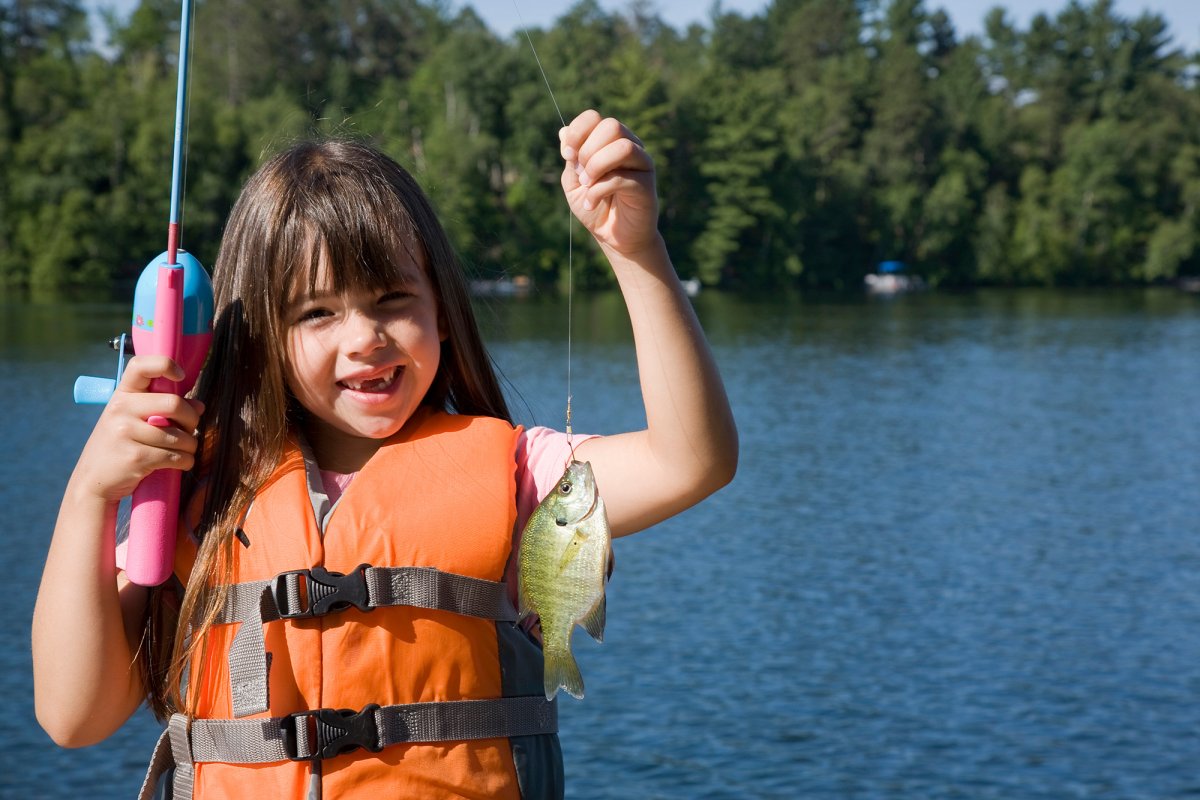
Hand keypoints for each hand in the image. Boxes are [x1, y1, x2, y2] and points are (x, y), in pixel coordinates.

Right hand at [72, 356, 203, 502]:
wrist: (92, 481)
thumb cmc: (120, 447)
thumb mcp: (132, 421)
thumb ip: (163, 409)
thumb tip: (199, 405)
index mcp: (122, 395)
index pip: (141, 366)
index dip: (165, 365)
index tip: (180, 376)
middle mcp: (121, 409)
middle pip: (174, 404)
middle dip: (192, 420)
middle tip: (189, 430)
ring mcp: (125, 432)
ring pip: (180, 436)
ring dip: (190, 447)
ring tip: (184, 451)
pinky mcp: (135, 457)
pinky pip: (176, 456)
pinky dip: (186, 462)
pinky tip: (181, 463)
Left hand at [560, 110, 659, 256]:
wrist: (616, 238)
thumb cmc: (596, 207)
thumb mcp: (573, 183)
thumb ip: (571, 158)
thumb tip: (563, 131)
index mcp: (610, 142)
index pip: (595, 117)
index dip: (577, 132)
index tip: (567, 155)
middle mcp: (630, 147)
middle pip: (612, 126)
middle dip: (588, 150)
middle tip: (581, 175)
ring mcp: (642, 164)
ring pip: (623, 146)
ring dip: (597, 166)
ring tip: (587, 185)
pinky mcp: (647, 185)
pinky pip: (622, 177)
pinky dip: (599, 190)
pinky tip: (591, 203)